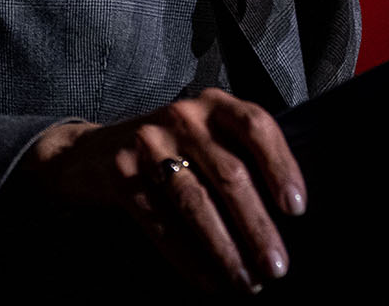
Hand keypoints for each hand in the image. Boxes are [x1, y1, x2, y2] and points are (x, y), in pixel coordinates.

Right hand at [20, 88, 305, 294]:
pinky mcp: (121, 173)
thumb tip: (284, 218)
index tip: (296, 209)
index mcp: (213, 104)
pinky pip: (161, 222)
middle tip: (276, 267)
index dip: (280, 166)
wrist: (92, 153)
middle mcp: (183, 116)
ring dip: (225, 249)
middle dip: (256, 226)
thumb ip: (238, 157)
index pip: (256, 126)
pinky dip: (187, 257)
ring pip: (196, 202)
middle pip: (230, 173)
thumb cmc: (169, 152)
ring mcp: (149, 142)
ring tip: (247, 282)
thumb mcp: (204, 138)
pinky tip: (207, 281)